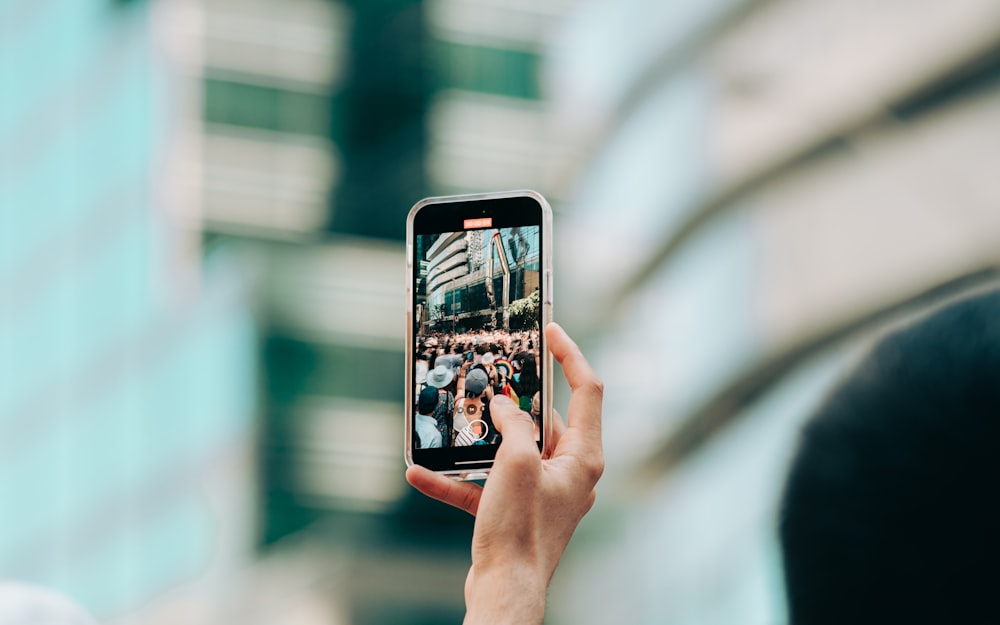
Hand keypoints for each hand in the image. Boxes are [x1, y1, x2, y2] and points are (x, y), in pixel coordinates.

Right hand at [406, 323, 603, 624]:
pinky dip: (459, 478)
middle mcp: (569, 472)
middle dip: (512, 400)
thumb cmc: (521, 530)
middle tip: (491, 374)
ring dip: (478, 441)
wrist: (504, 591)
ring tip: (453, 422)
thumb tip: (503, 404)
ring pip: (510, 451)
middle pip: (544, 419)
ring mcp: (544, 493)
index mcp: (583, 456)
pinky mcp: (518, 511)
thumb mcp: (516, 462)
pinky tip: (422, 474)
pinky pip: (487, 484)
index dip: (571, 355)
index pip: (588, 390)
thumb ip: (512, 424)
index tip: (551, 330)